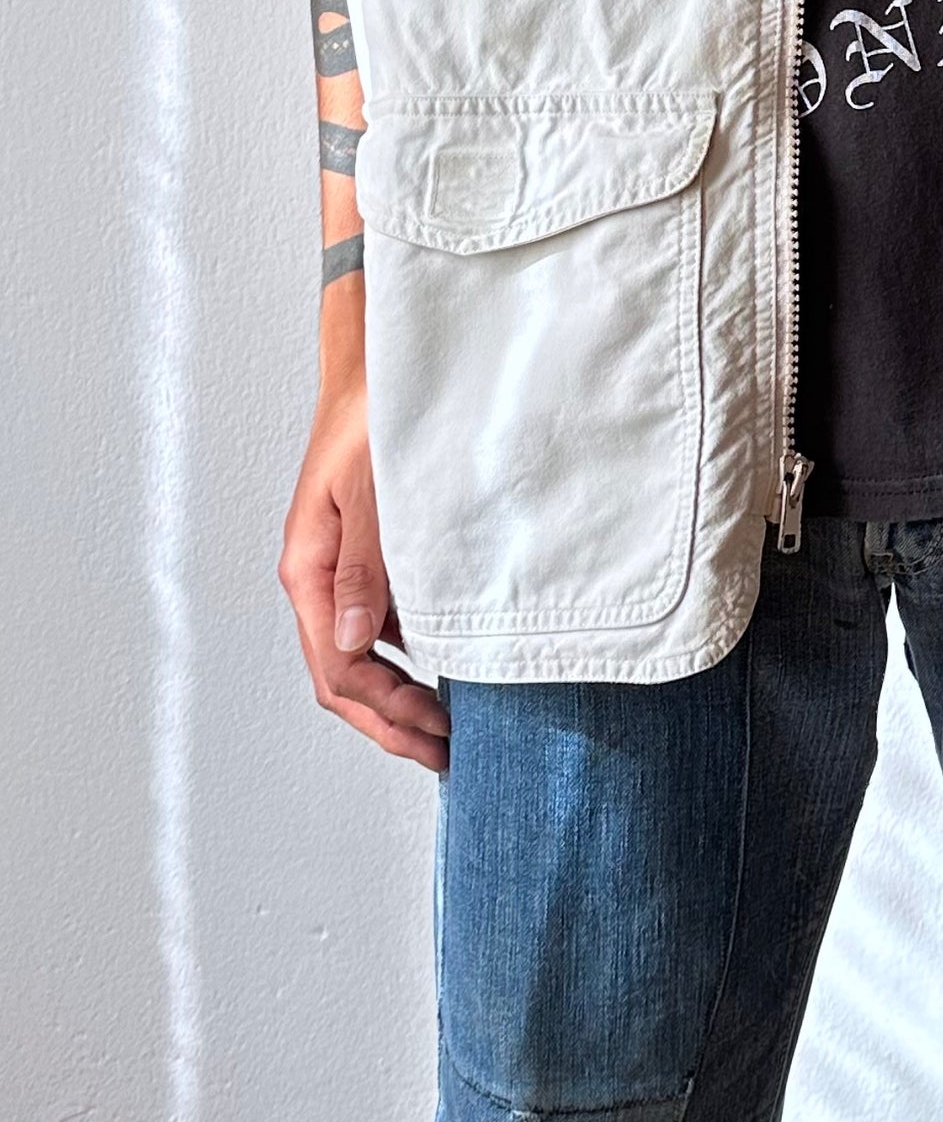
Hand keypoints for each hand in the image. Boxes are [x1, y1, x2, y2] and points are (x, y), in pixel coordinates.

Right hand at [279, 316, 449, 770]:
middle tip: (448, 755)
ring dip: (402, 696)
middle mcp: (322, 578)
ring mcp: (345, 570)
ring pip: (365, 656)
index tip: (436, 738)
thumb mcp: (372, 487)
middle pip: (347, 677)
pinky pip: (386, 624)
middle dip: (394, 722)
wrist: (382, 366)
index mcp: (310, 569)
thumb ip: (365, 562)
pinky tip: (448, 666)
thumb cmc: (376, 415)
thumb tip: (361, 639)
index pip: (340, 669)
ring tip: (452, 726)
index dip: (387, 713)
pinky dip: (412, 656)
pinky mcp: (371, 557)